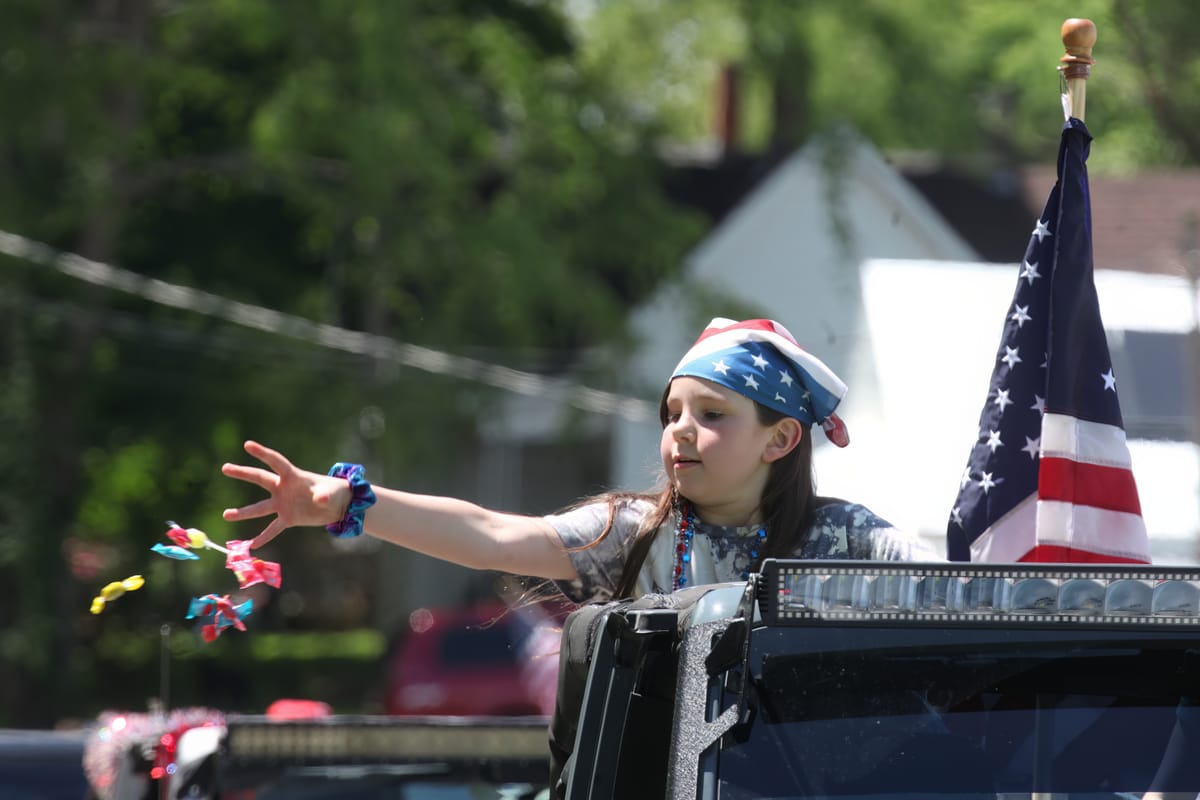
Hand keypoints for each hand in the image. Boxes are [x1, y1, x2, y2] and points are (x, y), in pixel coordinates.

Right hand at [221, 440, 349, 547]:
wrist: (339, 505)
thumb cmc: (336, 491)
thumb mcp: (332, 492)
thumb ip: (325, 495)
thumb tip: (320, 499)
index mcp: (294, 476)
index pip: (276, 461)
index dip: (262, 453)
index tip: (247, 445)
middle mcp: (284, 488)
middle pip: (260, 478)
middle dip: (243, 473)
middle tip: (225, 468)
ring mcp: (284, 504)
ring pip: (260, 508)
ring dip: (243, 512)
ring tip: (226, 515)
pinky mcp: (288, 518)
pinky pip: (273, 528)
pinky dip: (264, 537)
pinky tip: (252, 545)